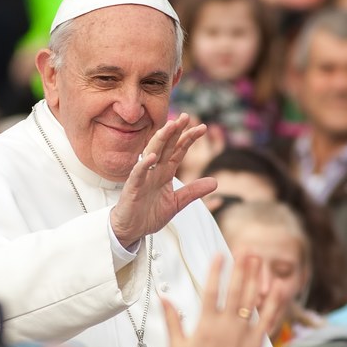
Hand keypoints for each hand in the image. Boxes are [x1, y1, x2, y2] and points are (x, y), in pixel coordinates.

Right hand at [110, 114, 217, 245]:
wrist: (130, 230)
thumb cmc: (149, 214)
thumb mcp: (177, 203)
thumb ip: (193, 192)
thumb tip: (215, 181)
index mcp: (164, 173)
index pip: (178, 151)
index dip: (188, 139)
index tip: (202, 127)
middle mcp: (154, 171)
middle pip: (165, 147)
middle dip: (175, 131)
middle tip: (185, 116)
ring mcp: (142, 178)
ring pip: (151, 153)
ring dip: (160, 140)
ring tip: (170, 127)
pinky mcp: (132, 188)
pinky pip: (137, 174)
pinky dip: (143, 165)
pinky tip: (151, 156)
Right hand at [163, 253, 281, 346]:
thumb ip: (172, 321)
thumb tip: (164, 300)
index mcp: (206, 325)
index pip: (212, 290)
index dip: (216, 270)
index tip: (220, 255)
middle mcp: (227, 325)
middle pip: (235, 290)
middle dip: (241, 267)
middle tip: (246, 250)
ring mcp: (244, 333)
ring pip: (251, 300)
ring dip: (255, 278)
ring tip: (259, 261)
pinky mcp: (257, 343)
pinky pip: (268, 319)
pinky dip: (274, 303)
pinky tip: (277, 289)